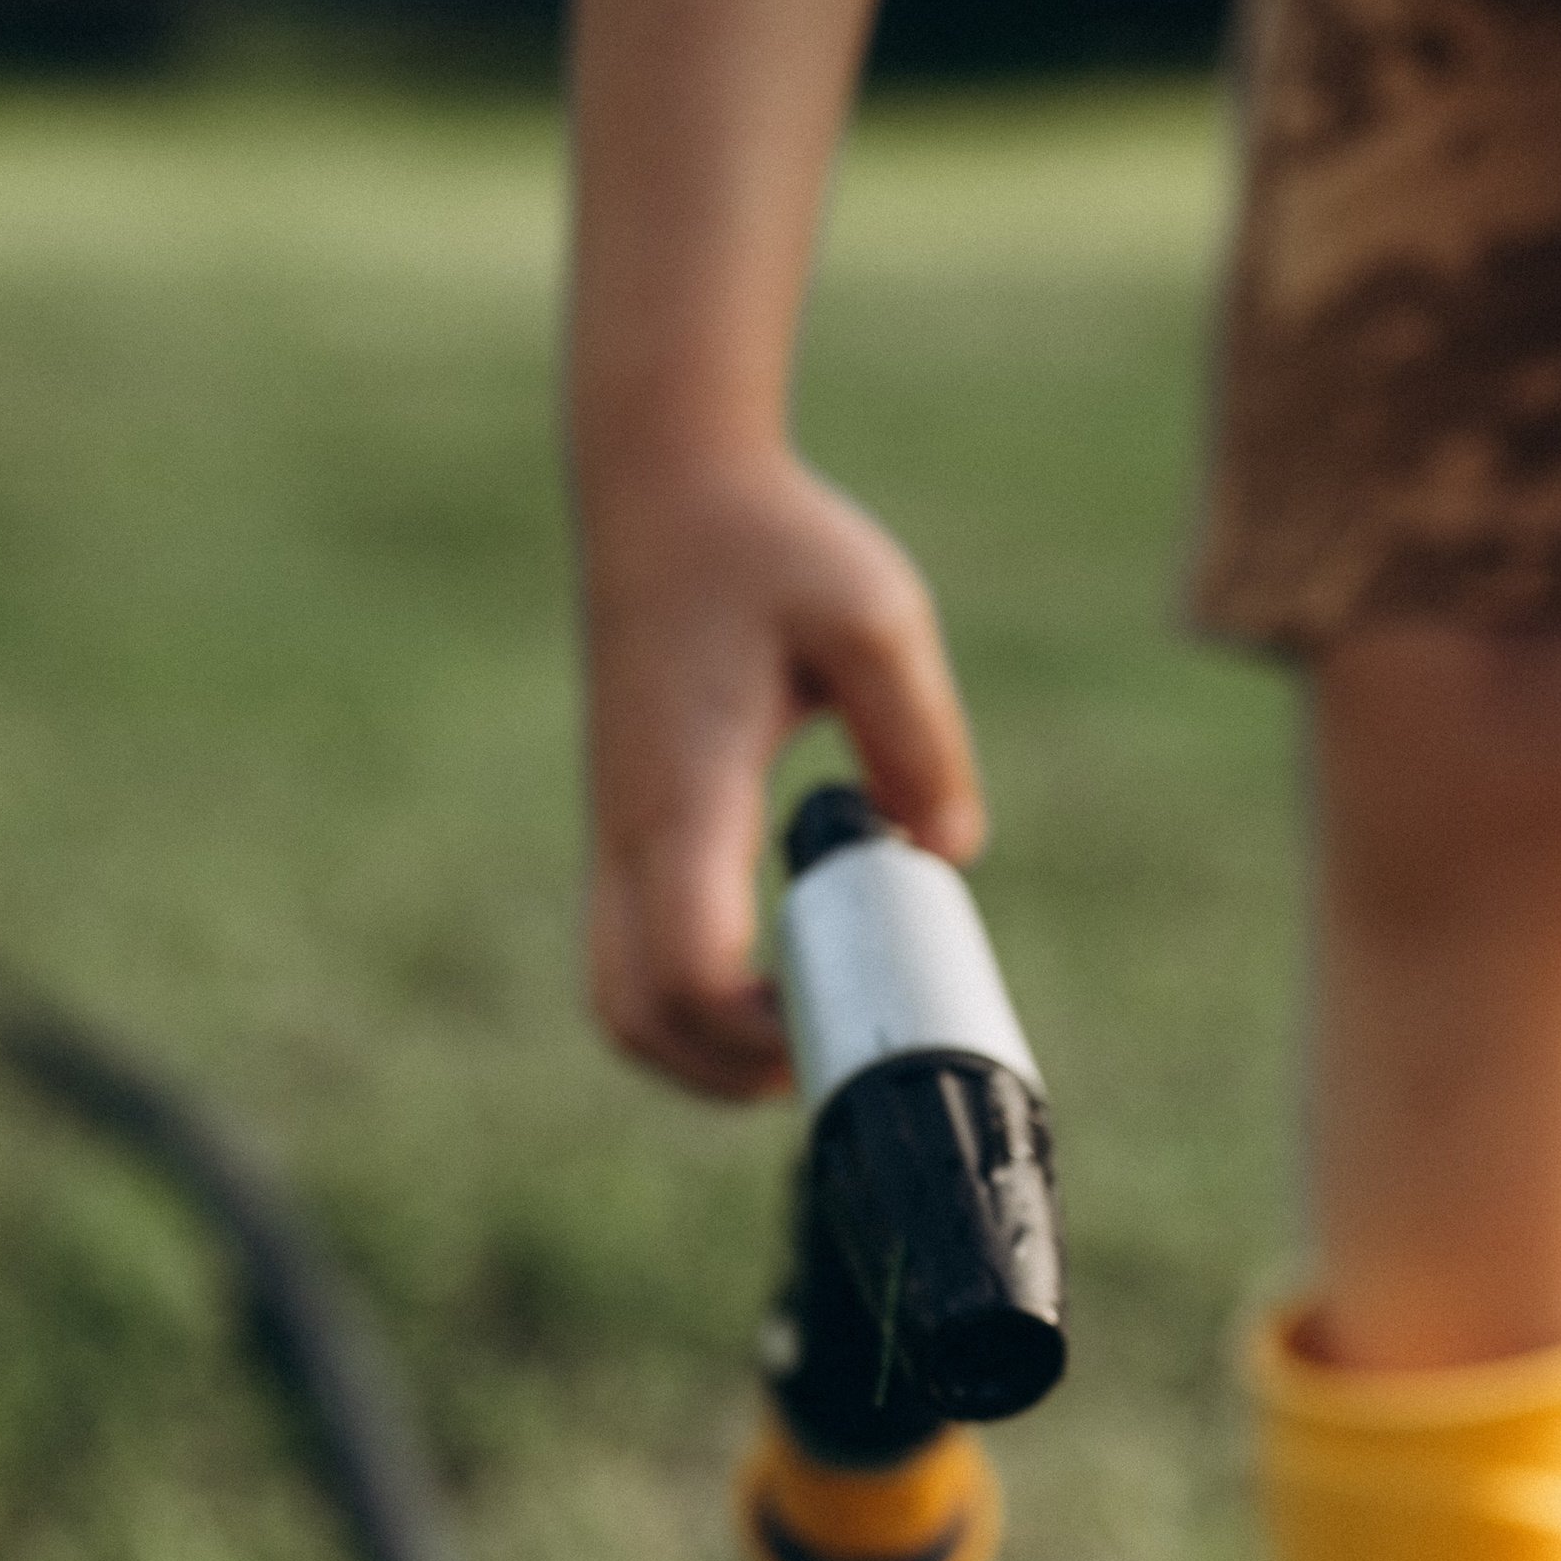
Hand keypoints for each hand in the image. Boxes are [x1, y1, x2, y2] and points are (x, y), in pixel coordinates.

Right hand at [578, 447, 985, 1099]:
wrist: (664, 487)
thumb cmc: (771, 545)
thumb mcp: (875, 617)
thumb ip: (920, 738)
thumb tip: (948, 853)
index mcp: (687, 794)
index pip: (691, 968)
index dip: (760, 1032)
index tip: (842, 1019)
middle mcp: (631, 831)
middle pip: (637, 1016)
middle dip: (726, 1073)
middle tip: (827, 1058)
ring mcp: (613, 836)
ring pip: (616, 1000)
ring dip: (696, 1053)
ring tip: (798, 1039)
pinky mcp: (620, 830)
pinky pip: (625, 959)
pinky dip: (683, 1007)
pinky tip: (769, 984)